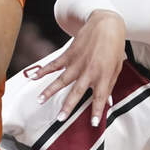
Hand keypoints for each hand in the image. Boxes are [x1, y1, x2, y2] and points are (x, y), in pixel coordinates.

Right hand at [29, 10, 125, 125]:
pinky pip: (54, 64)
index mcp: (103, 76)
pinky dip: (43, 70)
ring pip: (61, 80)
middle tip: (60, 119)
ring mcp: (77, 62)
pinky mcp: (69, 54)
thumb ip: (110, 85)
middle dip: (68, 107)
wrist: (106, 24)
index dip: (97, 111)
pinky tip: (33, 77)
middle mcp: (89, 71)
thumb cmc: (114, 47)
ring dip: (49, 91)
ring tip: (40, 101)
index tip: (94, 124)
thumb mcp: (117, 67)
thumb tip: (108, 101)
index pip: (100, 98)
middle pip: (76, 92)